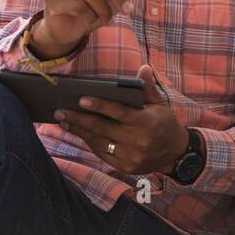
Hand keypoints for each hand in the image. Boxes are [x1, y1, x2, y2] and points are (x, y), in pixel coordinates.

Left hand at [52, 64, 189, 174]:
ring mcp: (130, 156)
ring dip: (79, 131)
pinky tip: (78, 133)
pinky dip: (89, 142)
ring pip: (98, 142)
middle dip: (79, 119)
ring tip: (63, 121)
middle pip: (102, 128)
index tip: (81, 99)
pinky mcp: (125, 166)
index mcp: (146, 122)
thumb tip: (143, 68)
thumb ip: (149, 87)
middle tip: (60, 111)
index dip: (100, 105)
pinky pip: (102, 153)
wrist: (175, 154)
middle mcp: (137, 141)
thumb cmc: (164, 123)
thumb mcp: (160, 104)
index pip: (119, 112)